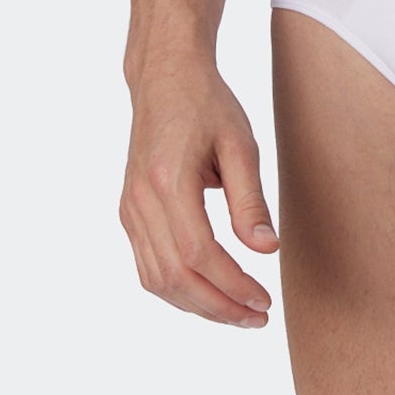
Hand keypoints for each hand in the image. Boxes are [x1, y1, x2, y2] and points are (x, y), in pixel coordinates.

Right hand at [120, 56, 278, 326]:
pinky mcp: (128, 212)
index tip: (264, 300)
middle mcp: (140, 200)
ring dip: (197, 305)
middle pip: (174, 277)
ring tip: (238, 312)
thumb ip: (250, 200)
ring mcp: (129, 209)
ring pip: (156, 280)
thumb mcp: (240, 144)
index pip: (199, 255)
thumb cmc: (207, 105)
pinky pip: (147, 266)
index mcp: (167, 181)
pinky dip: (177, 289)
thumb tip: (266, 251)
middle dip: (218, 307)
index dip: (232, 285)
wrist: (165, 77)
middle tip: (257, 317)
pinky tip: (209, 293)